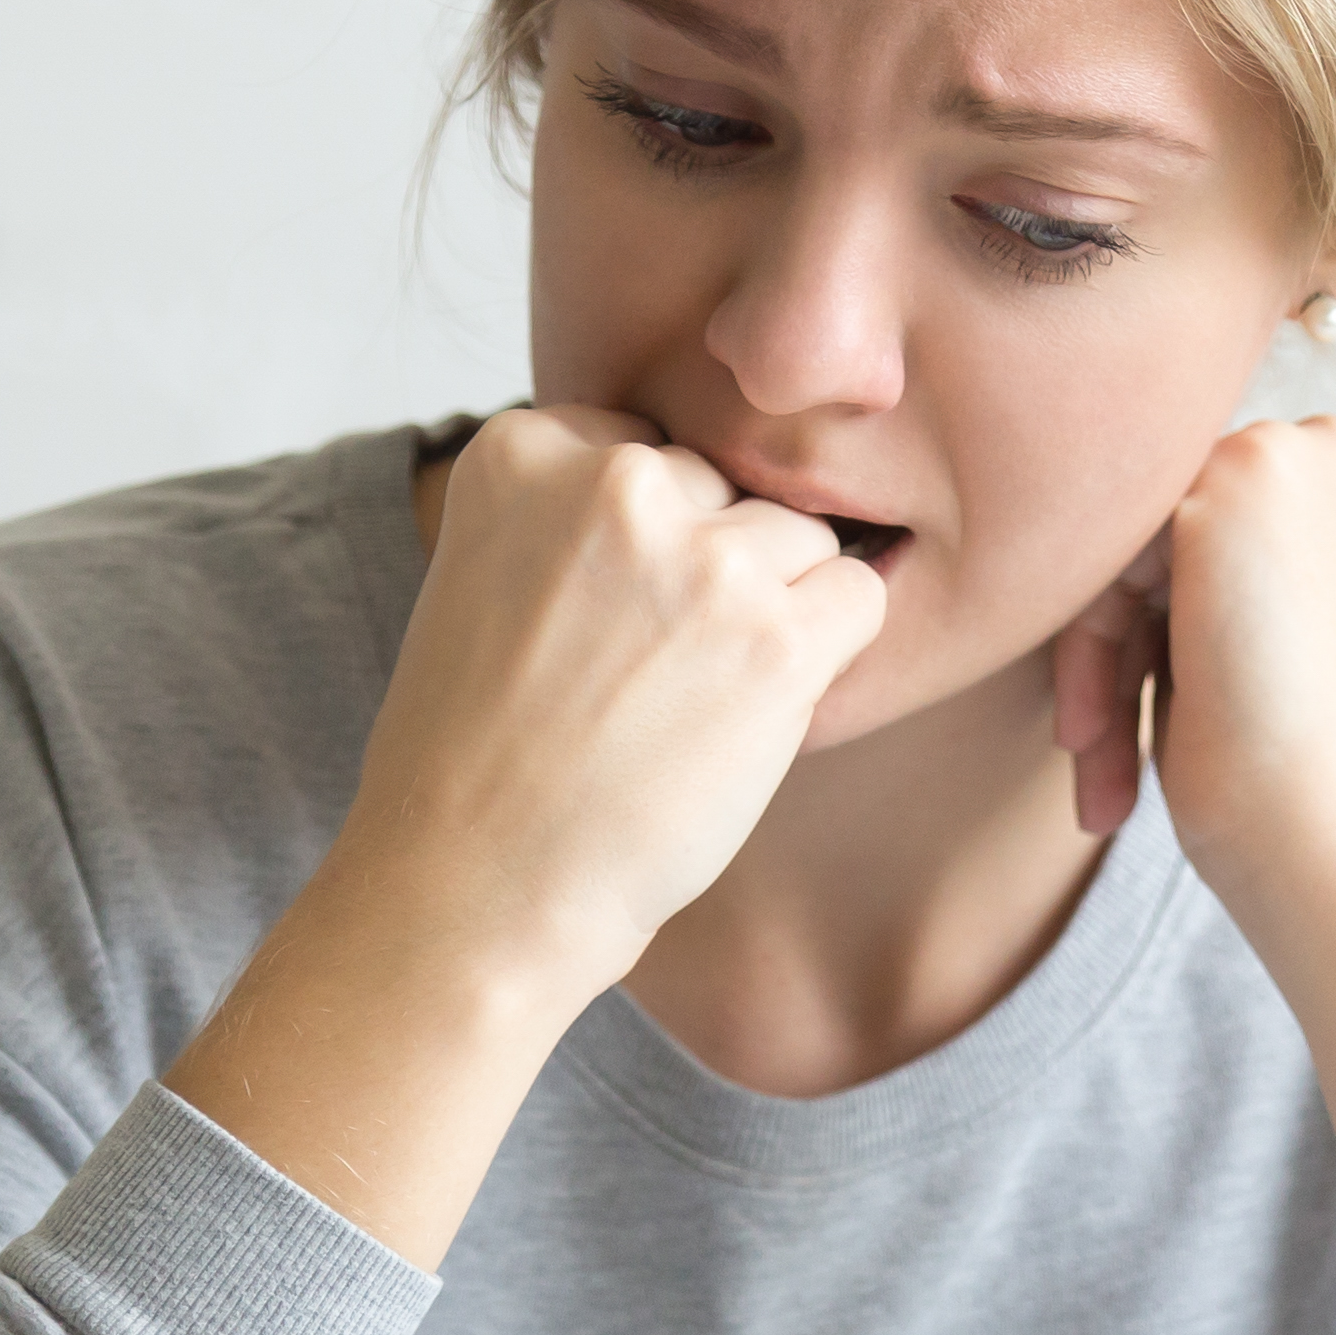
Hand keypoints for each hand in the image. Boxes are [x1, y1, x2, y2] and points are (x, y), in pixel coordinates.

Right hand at [163, 408, 879, 1263]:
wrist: (477, 888)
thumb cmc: (477, 759)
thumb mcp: (483, 581)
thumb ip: (572, 516)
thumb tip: (703, 485)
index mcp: (520, 451)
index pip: (643, 446)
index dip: (643, 542)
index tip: (602, 618)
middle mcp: (613, 483)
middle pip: (724, 486)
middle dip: (710, 569)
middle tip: (650, 674)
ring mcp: (700, 558)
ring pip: (798, 539)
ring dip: (773, 612)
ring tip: (693, 702)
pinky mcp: (775, 638)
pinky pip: (858, 596)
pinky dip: (829, 653)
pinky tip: (756, 712)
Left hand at [1056, 414, 1335, 1237]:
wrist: (1333, 847)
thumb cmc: (1311, 778)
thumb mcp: (1291, 638)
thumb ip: (1242, 559)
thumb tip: (1142, 536)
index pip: (1239, 534)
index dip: (1181, 631)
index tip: (1154, 731)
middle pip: (1182, 531)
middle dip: (1134, 652)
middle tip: (1103, 768)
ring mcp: (1310, 450)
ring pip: (1138, 542)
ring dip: (1105, 672)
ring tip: (1101, 785)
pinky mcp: (1241, 473)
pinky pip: (1110, 548)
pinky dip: (1089, 654)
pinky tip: (1091, 747)